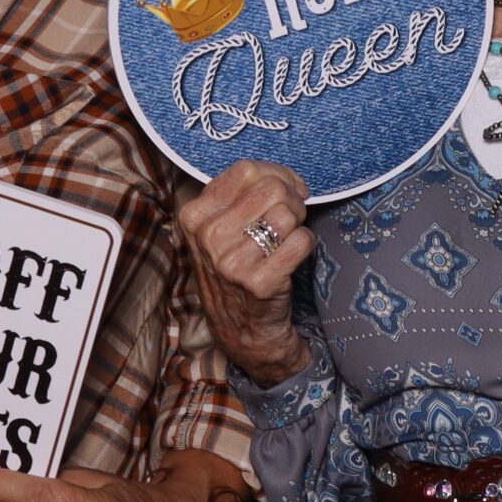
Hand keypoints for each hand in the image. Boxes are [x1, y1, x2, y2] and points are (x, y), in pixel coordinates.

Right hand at [179, 160, 314, 383]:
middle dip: (292, 199)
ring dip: (298, 224)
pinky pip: (302, 240)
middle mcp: (208, 237)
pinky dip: (306, 245)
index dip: (278, 175)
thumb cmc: (236, 269)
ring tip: (287, 240)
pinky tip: (291, 258)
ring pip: (288, 213)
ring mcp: (232, 262)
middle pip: (272, 188)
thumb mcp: (218, 229)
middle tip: (291, 218)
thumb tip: (286, 177)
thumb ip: (240, 195)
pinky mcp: (259, 283)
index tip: (288, 189)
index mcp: (195, 215)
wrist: (242, 331)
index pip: (247, 170)